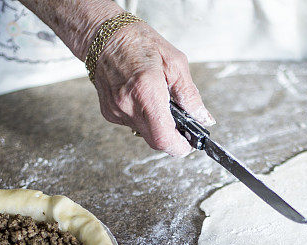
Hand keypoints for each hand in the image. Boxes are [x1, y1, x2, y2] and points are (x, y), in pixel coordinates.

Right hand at [90, 15, 213, 155]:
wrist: (104, 36)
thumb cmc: (138, 42)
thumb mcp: (175, 63)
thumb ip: (190, 95)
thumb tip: (202, 117)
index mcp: (146, 90)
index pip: (163, 137)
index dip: (179, 146)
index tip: (189, 143)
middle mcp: (128, 104)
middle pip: (155, 140)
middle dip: (171, 137)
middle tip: (181, 124)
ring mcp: (116, 111)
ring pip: (144, 133)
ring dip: (157, 125)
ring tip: (159, 101)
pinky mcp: (109, 113)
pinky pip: (132, 125)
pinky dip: (143, 118)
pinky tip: (143, 99)